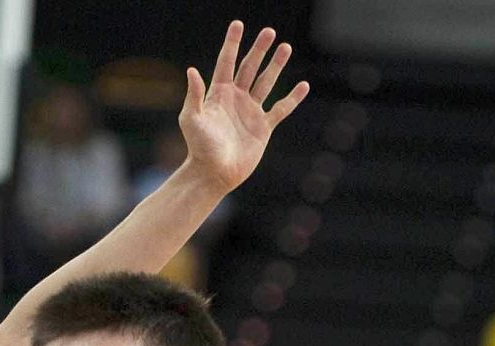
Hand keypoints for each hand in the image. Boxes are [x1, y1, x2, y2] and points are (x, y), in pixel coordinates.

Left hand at [178, 21, 310, 192]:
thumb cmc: (199, 147)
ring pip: (266, 83)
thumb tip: (192, 70)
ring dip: (276, 65)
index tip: (238, 24)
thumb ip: (194, 95)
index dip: (232, 43)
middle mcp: (235, 99)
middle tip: (269, 31)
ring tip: (286, 47)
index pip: (226, 62)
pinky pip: (281, 109)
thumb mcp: (192, 119)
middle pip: (249, 68)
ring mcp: (250, 112)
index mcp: (218, 93)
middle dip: (259, 50)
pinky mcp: (263, 127)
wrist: (214, 173)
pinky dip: (292, 98)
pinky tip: (303, 85)